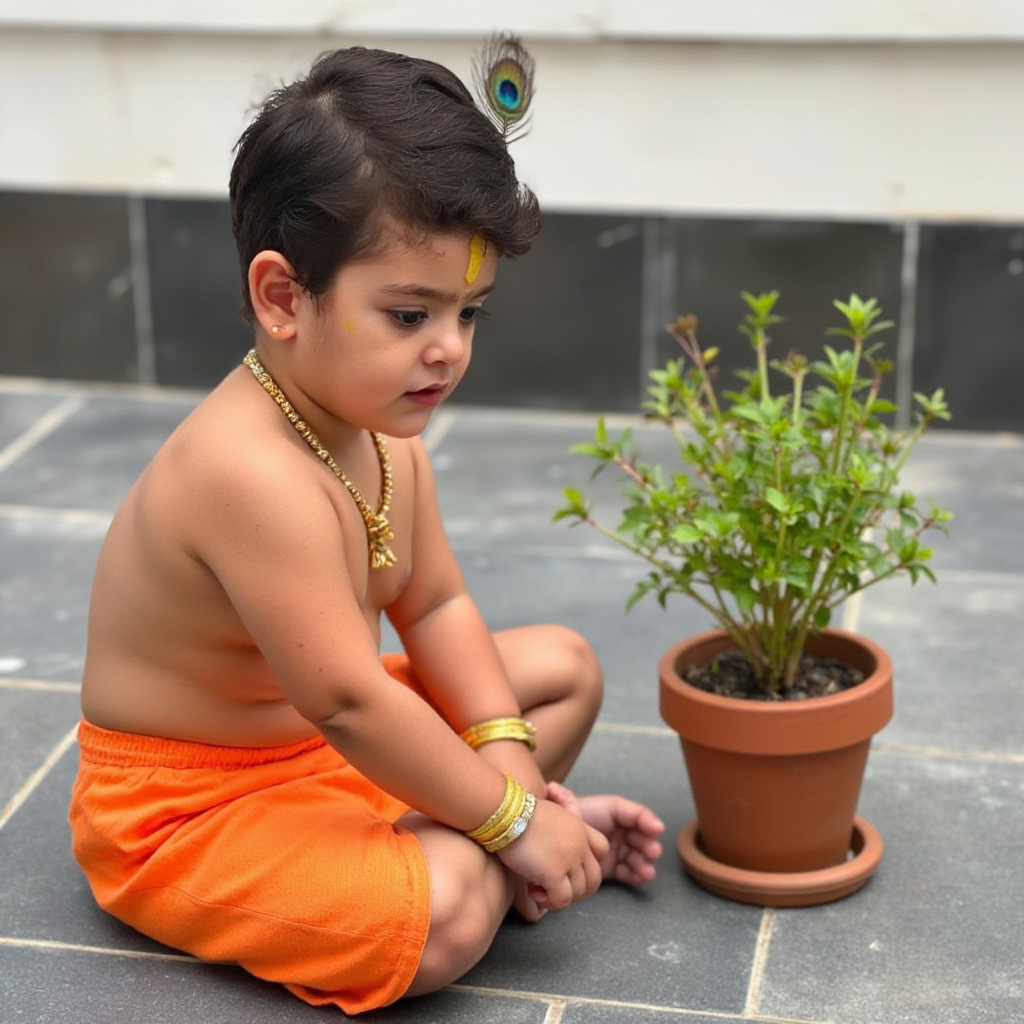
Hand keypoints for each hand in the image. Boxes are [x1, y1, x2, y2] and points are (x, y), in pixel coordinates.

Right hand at [494, 798, 608, 911]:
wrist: (505, 812)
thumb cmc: (517, 812)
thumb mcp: (547, 815)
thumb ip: (558, 832)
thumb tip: (550, 853)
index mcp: (579, 826)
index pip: (602, 849)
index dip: (587, 863)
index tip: (567, 866)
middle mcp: (580, 844)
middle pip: (594, 878)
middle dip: (576, 889)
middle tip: (553, 886)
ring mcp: (570, 859)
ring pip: (579, 893)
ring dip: (559, 897)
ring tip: (538, 888)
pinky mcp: (554, 873)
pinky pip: (562, 900)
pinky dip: (549, 902)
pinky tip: (532, 890)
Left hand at [546, 781, 664, 885]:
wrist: (558, 840)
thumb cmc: (566, 819)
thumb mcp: (566, 807)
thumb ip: (562, 798)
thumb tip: (553, 788)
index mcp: (614, 811)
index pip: (634, 813)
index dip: (647, 820)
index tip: (657, 828)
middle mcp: (620, 830)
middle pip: (640, 836)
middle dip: (649, 843)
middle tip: (653, 851)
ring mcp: (619, 849)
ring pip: (637, 855)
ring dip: (644, 862)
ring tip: (647, 872)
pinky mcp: (614, 867)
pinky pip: (629, 872)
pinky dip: (636, 875)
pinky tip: (640, 878)